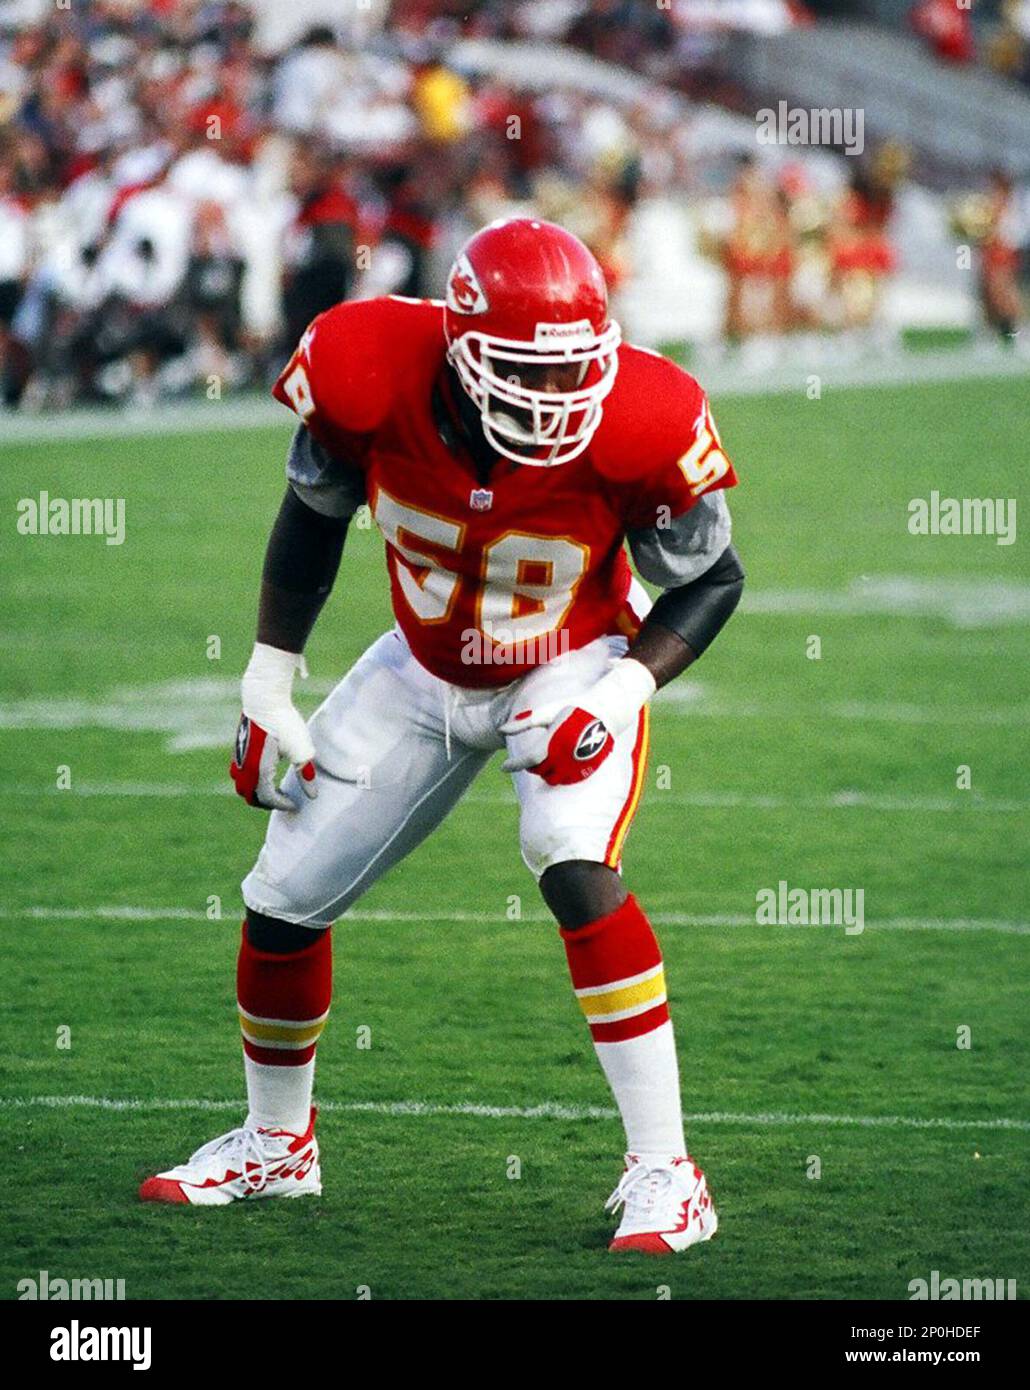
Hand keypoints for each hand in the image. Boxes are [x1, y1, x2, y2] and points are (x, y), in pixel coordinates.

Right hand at [230, 643, 317, 810]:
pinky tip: (267, 771)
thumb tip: (312, 795)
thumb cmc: (284, 723)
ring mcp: (238, 758)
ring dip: (257, 792)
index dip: (282, 804)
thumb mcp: (301, 750)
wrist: (264, 698)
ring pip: (242, 786)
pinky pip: (240, 774)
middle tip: (284, 799)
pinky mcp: (238, 749)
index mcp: (258, 771)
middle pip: (251, 796)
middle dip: (267, 802)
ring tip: (275, 788)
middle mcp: (243, 768)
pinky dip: (251, 781)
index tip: (296, 804)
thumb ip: (306, 774)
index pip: (267, 798)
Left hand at [500, 657, 656, 786]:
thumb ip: (524, 723)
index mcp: (554, 741)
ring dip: (543, 772)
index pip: (529, 760)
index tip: (503, 767)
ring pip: (551, 778)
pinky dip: (557, 775)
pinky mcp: (586, 769)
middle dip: (529, 765)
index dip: (514, 764)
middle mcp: (564, 756)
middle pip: (538, 770)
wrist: (605, 712)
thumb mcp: (547, 712)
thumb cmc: (574, 707)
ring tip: (542, 761)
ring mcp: (576, 765)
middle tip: (526, 759)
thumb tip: (501, 729)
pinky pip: (566, 780)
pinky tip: (557, 765)